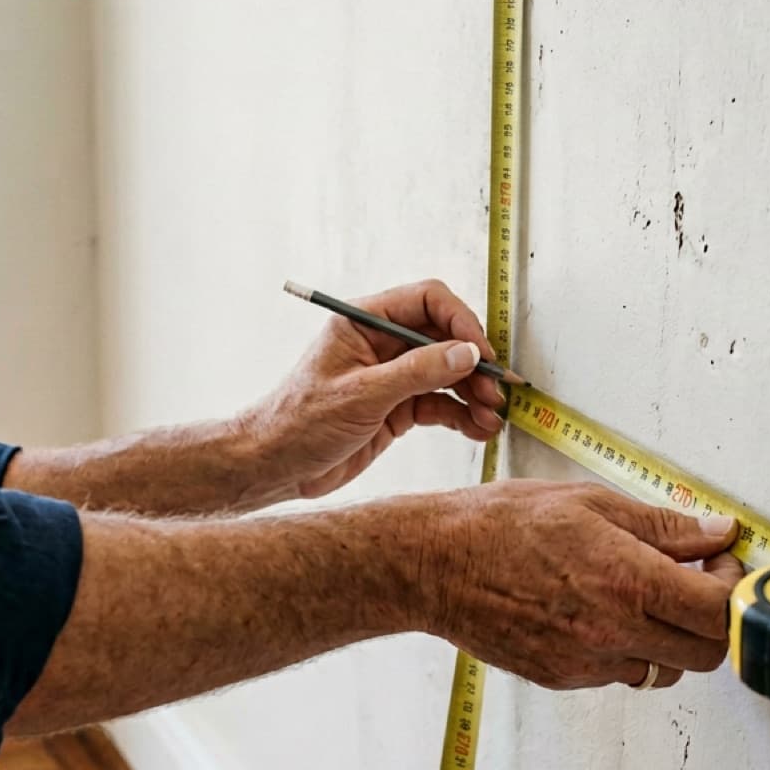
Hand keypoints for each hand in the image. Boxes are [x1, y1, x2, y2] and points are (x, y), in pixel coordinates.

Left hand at [243, 279, 506, 498]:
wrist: (275, 467)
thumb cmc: (299, 423)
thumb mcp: (361, 395)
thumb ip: (417, 372)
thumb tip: (467, 354)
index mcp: (363, 322)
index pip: (426, 302)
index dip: (460, 322)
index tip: (481, 354)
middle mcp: (381, 344)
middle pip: (444, 338)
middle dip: (473, 364)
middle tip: (495, 391)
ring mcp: (392, 376)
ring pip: (447, 373)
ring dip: (473, 394)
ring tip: (492, 417)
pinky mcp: (397, 408)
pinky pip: (439, 404)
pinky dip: (462, 416)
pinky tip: (479, 430)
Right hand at [418, 481, 745, 688]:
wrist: (433, 565)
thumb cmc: (499, 524)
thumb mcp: (589, 502)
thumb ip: (661, 526)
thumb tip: (714, 533)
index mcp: (627, 582)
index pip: (720, 612)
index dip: (734, 589)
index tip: (722, 565)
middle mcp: (612, 632)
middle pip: (707, 654)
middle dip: (712, 619)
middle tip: (693, 581)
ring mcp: (587, 663)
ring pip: (664, 669)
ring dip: (669, 636)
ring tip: (639, 595)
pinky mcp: (563, 678)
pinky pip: (618, 673)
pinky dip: (624, 646)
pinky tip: (597, 610)